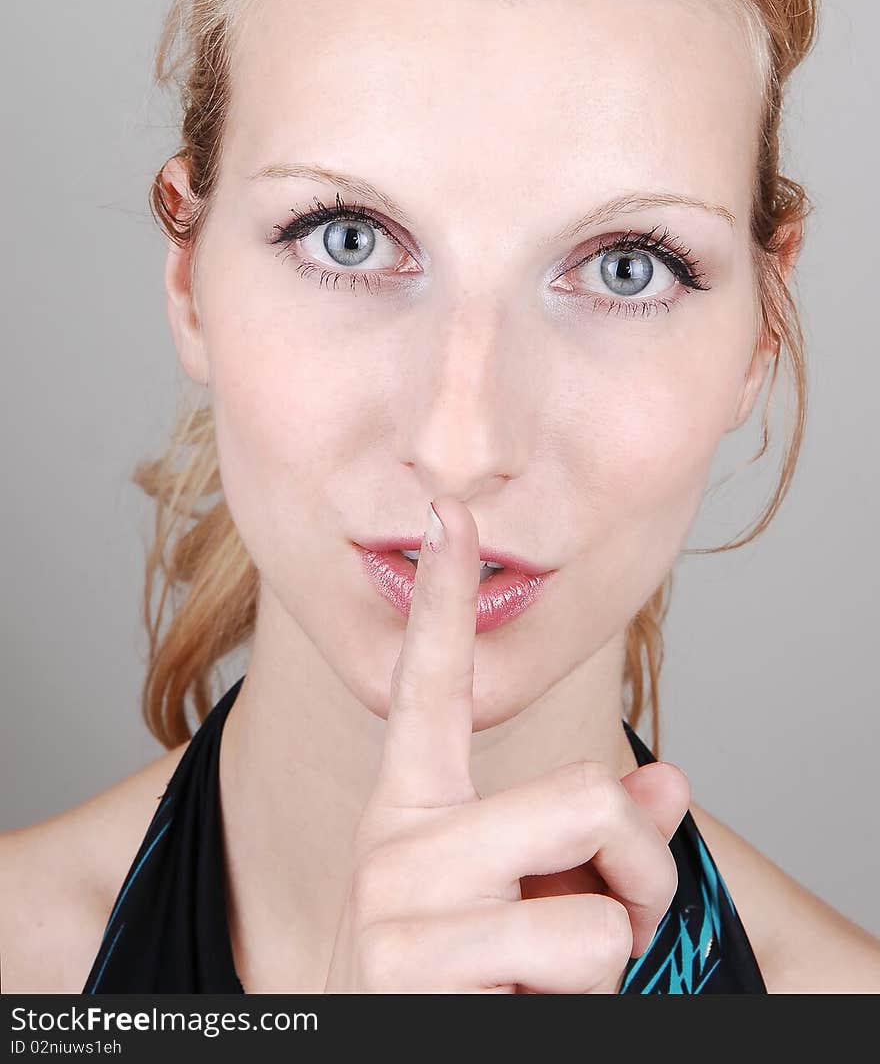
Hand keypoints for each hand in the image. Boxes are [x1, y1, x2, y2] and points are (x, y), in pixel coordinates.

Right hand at [323, 495, 690, 992]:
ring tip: (550, 983)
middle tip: (605, 925)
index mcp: (411, 808)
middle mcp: (392, 840)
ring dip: (616, 951)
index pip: (428, 684)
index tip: (449, 513)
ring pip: (597, 895)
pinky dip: (589, 1003)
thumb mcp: (525, 900)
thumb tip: (669, 782)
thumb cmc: (464, 987)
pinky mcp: (414, 972)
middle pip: (585, 794)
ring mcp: (397, 908)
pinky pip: (579, 958)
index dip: (442, 596)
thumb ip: (592, 838)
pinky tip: (513, 1013)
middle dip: (637, 870)